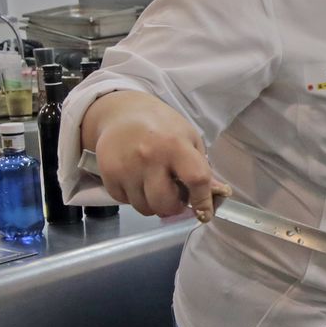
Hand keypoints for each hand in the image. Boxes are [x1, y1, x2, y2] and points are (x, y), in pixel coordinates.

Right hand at [84, 92, 229, 220]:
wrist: (122, 113)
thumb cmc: (162, 126)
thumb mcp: (188, 138)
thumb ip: (201, 167)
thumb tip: (216, 195)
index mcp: (175, 145)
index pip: (196, 179)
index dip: (203, 201)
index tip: (204, 213)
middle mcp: (150, 157)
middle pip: (165, 203)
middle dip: (174, 207)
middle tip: (175, 197)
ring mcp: (126, 167)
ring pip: (144, 208)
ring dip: (153, 204)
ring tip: (155, 186)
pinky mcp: (108, 174)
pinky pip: (125, 201)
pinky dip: (134, 197)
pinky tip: (137, 180)